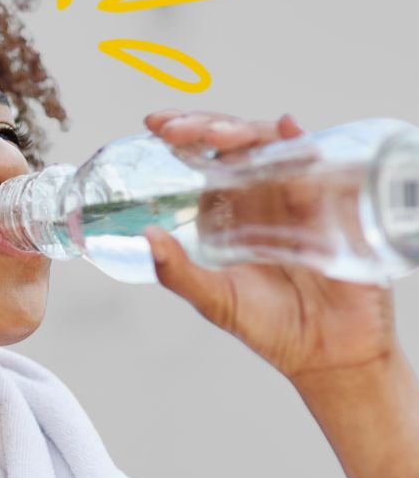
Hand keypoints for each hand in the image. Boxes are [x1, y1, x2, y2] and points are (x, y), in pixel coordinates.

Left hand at [139, 109, 401, 389]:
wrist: (328, 353)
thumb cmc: (271, 326)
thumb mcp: (214, 299)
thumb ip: (177, 272)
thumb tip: (146, 237)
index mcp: (229, 209)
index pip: (203, 159)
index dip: (182, 134)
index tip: (155, 124)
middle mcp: (261, 194)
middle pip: (234, 141)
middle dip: (205, 125)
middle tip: (177, 129)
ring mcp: (297, 195)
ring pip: (271, 143)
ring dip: (244, 131)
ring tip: (217, 138)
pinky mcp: (332, 204)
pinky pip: (319, 163)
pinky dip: (301, 141)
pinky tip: (286, 130)